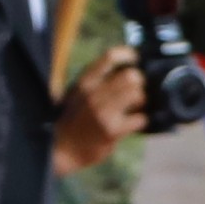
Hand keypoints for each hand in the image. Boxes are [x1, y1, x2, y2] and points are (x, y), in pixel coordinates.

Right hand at [54, 46, 146, 172]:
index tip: (137, 59)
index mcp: (85, 82)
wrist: (62, 149)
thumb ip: (97, 81)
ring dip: (142, 101)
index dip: (129, 55)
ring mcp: (103, 112)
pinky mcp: (112, 130)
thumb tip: (128, 68)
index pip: (110, 57)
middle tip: (137, 92)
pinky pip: (140, 118)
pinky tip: (134, 123)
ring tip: (135, 108)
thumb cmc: (74, 120)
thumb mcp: (78, 94)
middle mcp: (93, 94)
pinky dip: (142, 120)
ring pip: (138, 94)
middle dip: (140, 84)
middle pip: (131, 76)